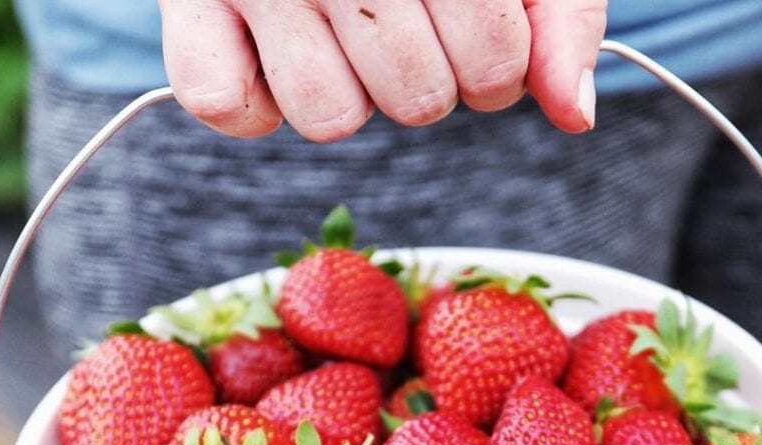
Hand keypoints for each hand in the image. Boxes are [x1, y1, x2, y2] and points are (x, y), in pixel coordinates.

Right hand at [158, 0, 606, 141]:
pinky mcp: (188, 6)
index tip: (486, 24)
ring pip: (330, 117)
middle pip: (417, 101)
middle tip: (415, 22)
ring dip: (352, 94)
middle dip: (436, 79)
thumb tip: (573, 114)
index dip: (502, 63)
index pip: (494, 60)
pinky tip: (278, 52)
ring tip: (346, 31)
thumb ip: (562, 15)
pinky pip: (226, 107)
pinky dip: (254, 105)